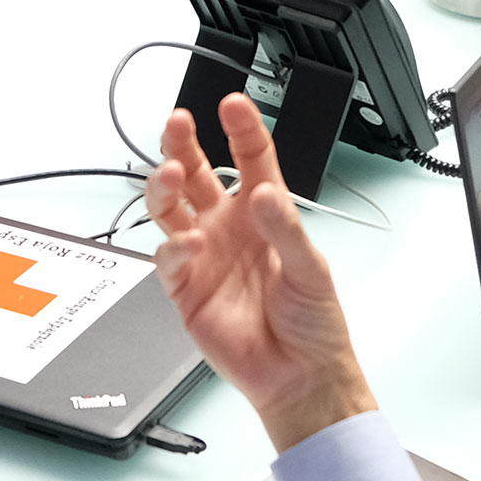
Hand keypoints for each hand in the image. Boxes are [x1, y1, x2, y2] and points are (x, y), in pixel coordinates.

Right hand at [143, 93, 377, 449]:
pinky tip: (190, 243)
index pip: (249, 160)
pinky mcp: (186, 288)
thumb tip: (262, 196)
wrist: (299, 375)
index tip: (233, 104)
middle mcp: (229, 228)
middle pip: (197, 174)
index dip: (240, 130)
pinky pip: (169, 258)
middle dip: (184, 145)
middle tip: (178, 123)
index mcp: (263, 213)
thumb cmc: (313, 321)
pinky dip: (175, 247)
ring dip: (166, 186)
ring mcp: (205, 255)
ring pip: (171, 208)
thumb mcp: (312, 268)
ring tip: (172, 174)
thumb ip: (286, 230)